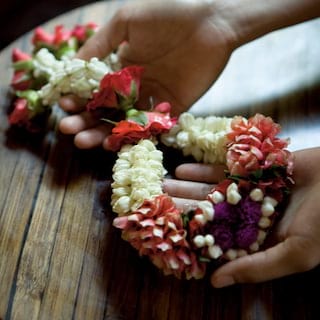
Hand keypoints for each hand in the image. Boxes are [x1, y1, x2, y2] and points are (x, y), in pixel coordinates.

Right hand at [59, 0, 235, 148]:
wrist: (211, 21)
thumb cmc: (166, 14)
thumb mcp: (126, 23)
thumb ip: (101, 45)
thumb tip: (73, 65)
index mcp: (123, 67)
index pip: (97, 88)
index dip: (79, 98)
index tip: (64, 106)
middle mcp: (136, 86)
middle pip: (108, 110)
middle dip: (87, 121)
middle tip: (69, 130)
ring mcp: (154, 98)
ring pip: (126, 122)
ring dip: (105, 133)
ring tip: (86, 141)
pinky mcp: (174, 108)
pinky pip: (153, 126)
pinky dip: (136, 135)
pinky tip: (116, 142)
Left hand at [163, 147, 319, 286]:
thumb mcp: (295, 253)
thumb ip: (256, 267)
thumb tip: (215, 282)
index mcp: (252, 239)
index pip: (213, 241)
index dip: (188, 237)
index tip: (163, 233)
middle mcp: (244, 216)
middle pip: (206, 213)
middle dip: (180, 207)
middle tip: (153, 202)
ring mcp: (245, 191)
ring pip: (209, 190)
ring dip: (185, 187)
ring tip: (161, 183)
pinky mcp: (249, 170)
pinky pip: (221, 170)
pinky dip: (201, 169)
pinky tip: (181, 169)